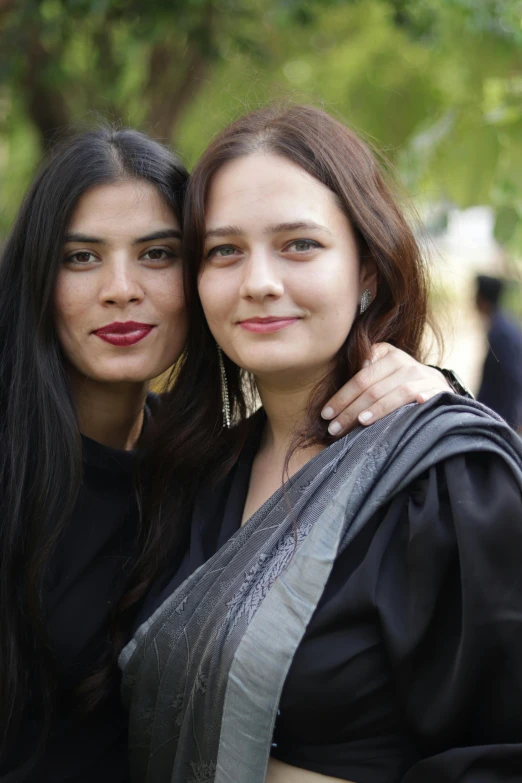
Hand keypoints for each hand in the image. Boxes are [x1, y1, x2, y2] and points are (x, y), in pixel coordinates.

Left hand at [321, 343, 450, 434]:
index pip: (360, 379)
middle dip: (351, 411)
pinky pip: (426, 396)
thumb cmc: (399, 380)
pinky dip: (420, 401)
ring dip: (378, 409)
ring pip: (397, 394)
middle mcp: (406, 365)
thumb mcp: (382, 368)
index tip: (326, 414)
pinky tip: (409, 409)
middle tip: (334, 428)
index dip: (341, 397)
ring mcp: (423, 378)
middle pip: (374, 389)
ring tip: (360, 422)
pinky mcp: (437, 391)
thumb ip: (363, 373)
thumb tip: (338, 394)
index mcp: (388, 356)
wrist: (435, 384)